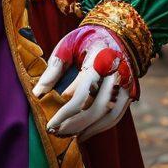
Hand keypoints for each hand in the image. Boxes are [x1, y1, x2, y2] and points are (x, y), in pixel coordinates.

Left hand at [32, 24, 137, 141]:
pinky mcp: (130, 91)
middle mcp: (116, 72)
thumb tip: (37, 94)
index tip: (50, 124)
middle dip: (75, 124)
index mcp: (99, 58)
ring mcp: (126, 83)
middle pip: (96, 108)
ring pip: (108, 115)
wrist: (115, 32)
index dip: (65, 112)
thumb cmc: (85, 39)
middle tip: (56, 132)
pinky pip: (116, 115)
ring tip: (67, 135)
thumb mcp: (66, 47)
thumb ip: (53, 69)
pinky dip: (100, 127)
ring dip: (87, 129)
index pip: (82, 94)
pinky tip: (84, 132)